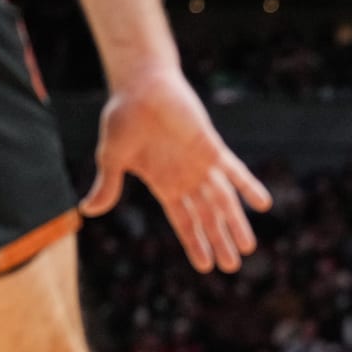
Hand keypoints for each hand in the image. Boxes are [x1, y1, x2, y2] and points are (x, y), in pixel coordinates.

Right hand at [79, 68, 270, 272]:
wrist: (140, 84)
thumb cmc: (124, 118)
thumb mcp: (112, 157)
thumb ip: (108, 185)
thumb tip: (88, 210)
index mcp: (164, 185)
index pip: (183, 221)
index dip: (194, 243)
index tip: (205, 266)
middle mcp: (186, 179)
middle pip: (207, 217)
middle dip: (219, 241)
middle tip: (232, 267)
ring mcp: (201, 164)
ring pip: (223, 201)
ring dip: (235, 223)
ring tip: (248, 247)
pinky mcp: (212, 146)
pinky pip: (234, 170)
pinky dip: (248, 186)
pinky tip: (263, 203)